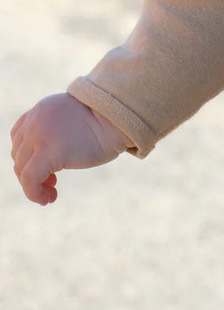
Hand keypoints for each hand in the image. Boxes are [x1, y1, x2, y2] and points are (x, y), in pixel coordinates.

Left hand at [11, 93, 129, 204]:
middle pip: (19, 156)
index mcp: (41, 110)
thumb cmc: (106, 122)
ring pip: (22, 169)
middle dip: (31, 173)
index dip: (28, 157)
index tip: (46, 169)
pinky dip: (33, 193)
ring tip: (50, 195)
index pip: (19, 138)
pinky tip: (47, 199)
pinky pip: (29, 179)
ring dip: (32, 186)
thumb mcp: (74, 119)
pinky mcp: (48, 152)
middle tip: (52, 184)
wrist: (119, 118)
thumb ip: (58, 129)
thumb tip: (55, 152)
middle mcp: (35, 121)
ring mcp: (39, 135)